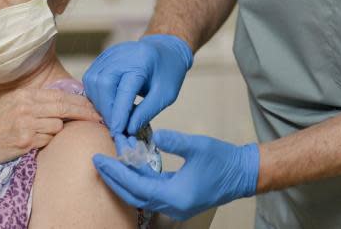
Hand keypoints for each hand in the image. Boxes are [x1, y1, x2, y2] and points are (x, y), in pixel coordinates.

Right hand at [0, 89, 101, 166]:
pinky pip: (48, 139)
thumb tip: (66, 99)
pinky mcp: (25, 140)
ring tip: (40, 133)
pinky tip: (33, 141)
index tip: (94, 106)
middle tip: (99, 117)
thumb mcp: (14, 103)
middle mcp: (26, 107)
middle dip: (85, 113)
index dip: (80, 101)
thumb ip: (36, 100)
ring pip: (57, 126)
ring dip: (56, 131)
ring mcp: (26, 124)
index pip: (60, 95)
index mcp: (25, 95)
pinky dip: (46, 141)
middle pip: (64, 108)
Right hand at [83, 34, 192, 135]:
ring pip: (92, 81)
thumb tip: (128, 130)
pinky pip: (91, 78)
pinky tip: (107, 104)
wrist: (165, 50)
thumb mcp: (165, 95)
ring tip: (111, 115)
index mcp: (141, 61)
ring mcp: (109, 54)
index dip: (119, 113)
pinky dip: (95, 94)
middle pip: (103, 84)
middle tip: (114, 125)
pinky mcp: (102, 58)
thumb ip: (146, 112)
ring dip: (98, 102)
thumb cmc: (168, 73)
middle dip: (106, 109)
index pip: (124, 90)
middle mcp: (122, 54)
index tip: (118, 131)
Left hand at [92, 130, 258, 220]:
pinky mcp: (176, 200)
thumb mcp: (198, 146)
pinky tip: (129, 164)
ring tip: (110, 159)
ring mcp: (174, 205)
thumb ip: (176, 141)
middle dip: (113, 178)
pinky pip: (149, 192)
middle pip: (132, 195)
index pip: (137, 186)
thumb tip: (156, 135)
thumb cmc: (223, 160)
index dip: (116, 172)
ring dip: (124, 178)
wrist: (243, 174)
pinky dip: (136, 179)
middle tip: (97, 161)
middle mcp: (172, 206)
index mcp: (176, 196)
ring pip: (139, 195)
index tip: (100, 159)